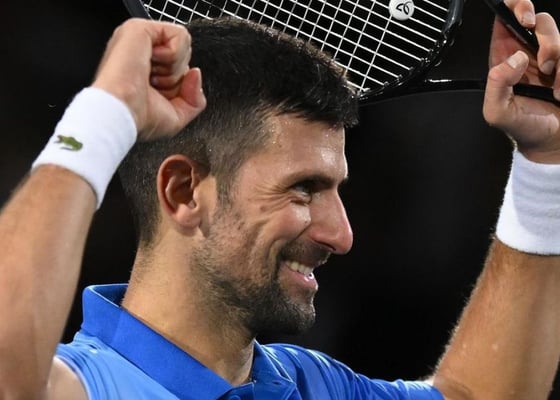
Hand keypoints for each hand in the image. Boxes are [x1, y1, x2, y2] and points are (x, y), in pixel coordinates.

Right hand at [92, 18, 206, 140]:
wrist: (119, 114)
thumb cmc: (138, 119)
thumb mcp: (178, 115)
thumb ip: (195, 98)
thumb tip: (195, 73)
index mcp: (145, 69)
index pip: (180, 68)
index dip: (178, 86)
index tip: (158, 96)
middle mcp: (142, 52)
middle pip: (184, 57)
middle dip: (176, 78)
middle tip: (153, 86)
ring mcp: (140, 39)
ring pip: (183, 46)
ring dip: (173, 69)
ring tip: (150, 77)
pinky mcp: (140, 28)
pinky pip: (180, 35)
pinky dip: (174, 55)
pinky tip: (152, 63)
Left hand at [483, 0, 559, 162]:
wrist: (550, 142)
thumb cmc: (522, 127)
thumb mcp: (497, 112)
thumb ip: (496, 85)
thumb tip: (513, 60)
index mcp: (504, 57)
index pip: (506, 18)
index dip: (516, 8)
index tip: (524, 20)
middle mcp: (527, 52)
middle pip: (539, 19)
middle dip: (545, 37)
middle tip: (544, 63)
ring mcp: (551, 57)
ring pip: (559, 37)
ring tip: (554, 87)